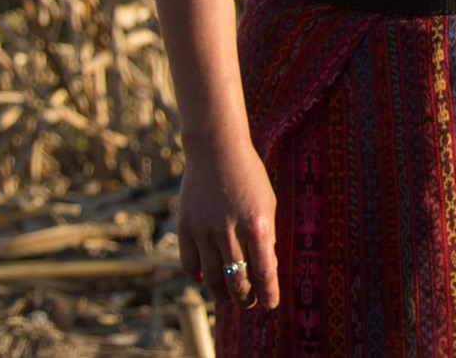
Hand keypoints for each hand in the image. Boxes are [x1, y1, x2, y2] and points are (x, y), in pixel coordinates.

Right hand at [177, 141, 279, 310]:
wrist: (216, 151)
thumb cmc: (249, 178)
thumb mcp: (267, 204)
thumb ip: (266, 237)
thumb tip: (265, 270)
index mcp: (257, 225)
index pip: (264, 272)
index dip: (268, 294)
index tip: (270, 304)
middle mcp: (229, 231)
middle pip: (237, 281)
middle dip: (245, 298)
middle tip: (250, 303)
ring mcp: (204, 231)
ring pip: (212, 279)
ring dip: (223, 293)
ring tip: (230, 295)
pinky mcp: (185, 228)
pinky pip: (190, 266)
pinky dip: (199, 278)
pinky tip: (208, 278)